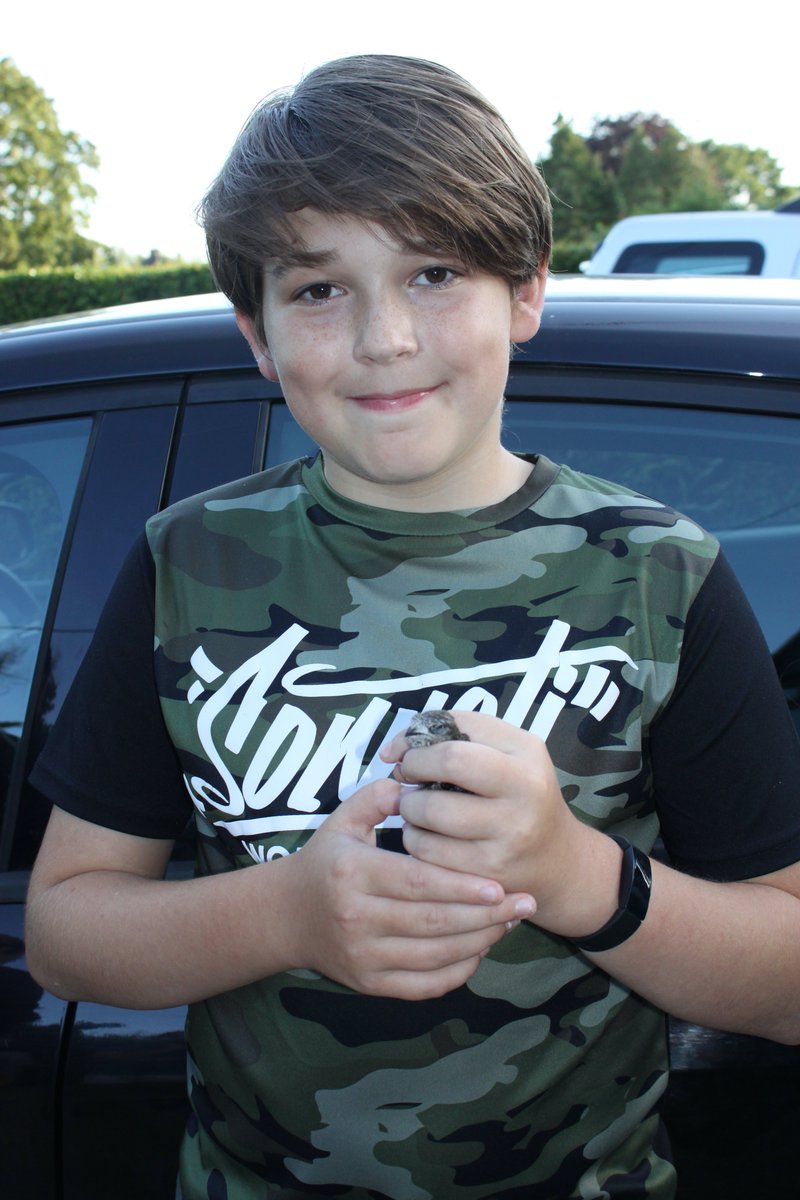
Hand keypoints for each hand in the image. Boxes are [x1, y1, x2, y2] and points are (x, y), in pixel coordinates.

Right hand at [284, 777, 534, 998]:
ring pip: (434, 957)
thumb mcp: (342, 821)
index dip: (460, 886)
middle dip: (485, 916)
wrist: (287, 916)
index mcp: (352, 873)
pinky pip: (424, 985)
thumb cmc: (326, 861)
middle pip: (432, 922)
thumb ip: (378, 797)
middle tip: (524, 902)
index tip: (500, 884)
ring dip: (479, 941)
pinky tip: (481, 949)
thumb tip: (416, 781)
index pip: (416, 882)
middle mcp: (356, 918)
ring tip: (511, 922)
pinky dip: (458, 971)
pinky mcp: (369, 984)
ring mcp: (363, 956)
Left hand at [381, 711, 608, 934]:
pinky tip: (428, 836)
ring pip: (430, 818)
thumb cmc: (518, 795)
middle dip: (412, 776)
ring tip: (417, 809)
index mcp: (526, 754)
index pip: (457, 737)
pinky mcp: (490, 873)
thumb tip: (394, 751)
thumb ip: (455, 735)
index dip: (419, 747)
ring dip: (409, 811)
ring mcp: (509, 837)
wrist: (559, 861)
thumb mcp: (505, 752)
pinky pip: (430, 854)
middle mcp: (524, 794)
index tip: (408, 755)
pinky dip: (417, 841)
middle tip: (408, 781)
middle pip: (445, 773)